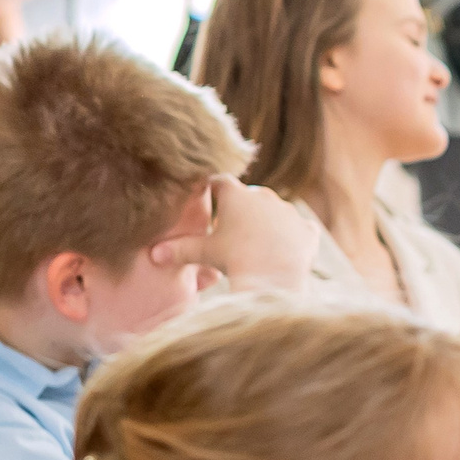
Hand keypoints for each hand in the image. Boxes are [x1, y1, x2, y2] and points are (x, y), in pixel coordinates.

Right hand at [149, 175, 316, 292]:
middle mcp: (264, 196)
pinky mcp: (307, 230)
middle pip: (248, 195)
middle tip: (231, 228)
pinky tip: (285, 251)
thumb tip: (152, 254)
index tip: (207, 198)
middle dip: (241, 208)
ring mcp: (288, 212)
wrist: (273, 277)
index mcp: (236, 194)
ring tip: (257, 243)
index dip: (211, 190)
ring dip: (267, 223)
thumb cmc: (234, 260)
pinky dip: (293, 239)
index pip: (218, 182)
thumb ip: (177, 250)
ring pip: (275, 212)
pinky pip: (299, 230)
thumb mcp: (203, 253)